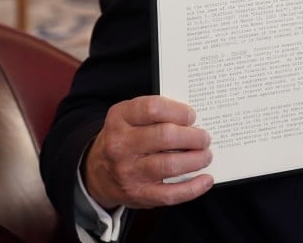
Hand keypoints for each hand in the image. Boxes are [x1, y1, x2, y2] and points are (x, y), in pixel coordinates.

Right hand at [83, 95, 213, 209]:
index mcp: (120, 118)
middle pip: (165, 136)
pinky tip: (206, 180)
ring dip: (196, 159)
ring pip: (169, 165)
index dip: (178, 111)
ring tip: (206, 155)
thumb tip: (194, 120)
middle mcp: (121, 144)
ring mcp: (128, 171)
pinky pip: (170, 194)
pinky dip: (192, 188)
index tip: (192, 116)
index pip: (152, 108)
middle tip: (204, 138)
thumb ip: (156, 113)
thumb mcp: (129, 118)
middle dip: (193, 136)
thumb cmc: (125, 139)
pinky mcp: (138, 194)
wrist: (97, 173)